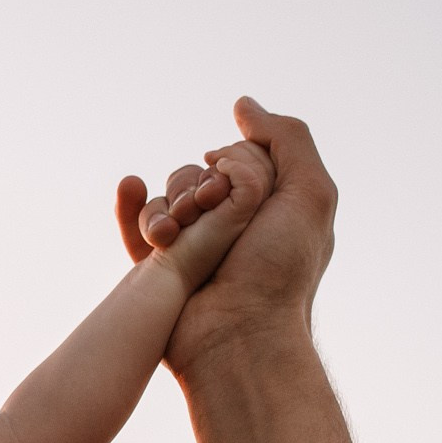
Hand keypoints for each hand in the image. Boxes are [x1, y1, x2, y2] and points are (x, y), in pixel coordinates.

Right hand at [118, 98, 339, 377]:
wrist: (237, 336)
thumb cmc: (280, 270)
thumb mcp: (309, 192)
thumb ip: (286, 138)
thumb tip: (241, 106)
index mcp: (269, 207)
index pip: (240, 156)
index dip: (237, 163)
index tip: (241, 190)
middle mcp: (230, 223)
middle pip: (198, 171)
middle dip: (198, 185)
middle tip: (207, 215)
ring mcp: (194, 245)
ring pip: (166, 194)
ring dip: (169, 204)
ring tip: (174, 237)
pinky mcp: (159, 266)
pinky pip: (137, 222)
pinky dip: (132, 207)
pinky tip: (132, 190)